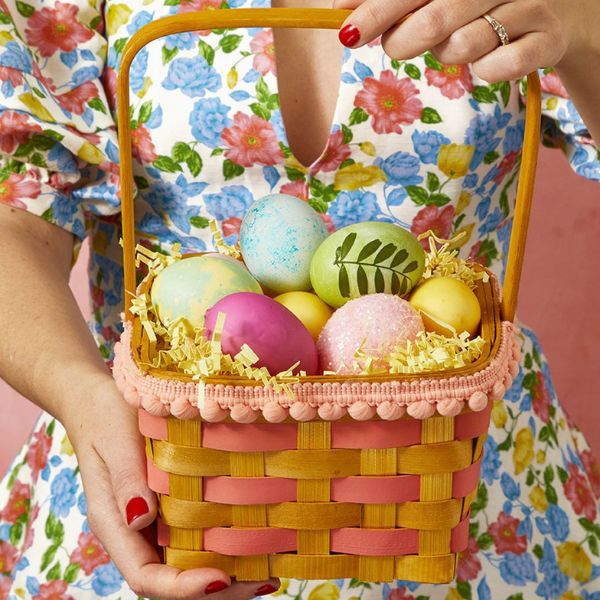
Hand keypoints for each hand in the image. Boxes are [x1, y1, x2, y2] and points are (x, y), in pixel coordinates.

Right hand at [64, 377, 278, 598]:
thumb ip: (126, 482)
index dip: (181, 587)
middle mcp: (136, 531)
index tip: (219, 578)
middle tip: (263, 581)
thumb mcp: (114, 442)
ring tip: (268, 569)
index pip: (145, 575)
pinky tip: (255, 536)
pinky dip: (223, 542)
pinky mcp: (172, 501)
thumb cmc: (104, 415)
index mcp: (115, 525)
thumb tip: (142, 521)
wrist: (100, 397)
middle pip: (172, 578)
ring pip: (188, 561)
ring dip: (226, 571)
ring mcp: (155, 518)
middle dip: (215, 590)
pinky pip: (196, 532)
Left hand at [333, 0, 587, 81]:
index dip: (377, 10)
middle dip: (403, 42)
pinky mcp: (547, 40)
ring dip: (449, 56)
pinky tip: (492, 56)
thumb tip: (341, 9)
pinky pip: (495, 70)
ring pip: (462, 48)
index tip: (347, 34)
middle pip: (432, 20)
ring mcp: (529, 4)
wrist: (557, 12)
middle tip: (398, 47)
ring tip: (462, 42)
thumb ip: (398, 1)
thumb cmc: (483, 1)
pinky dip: (485, 72)